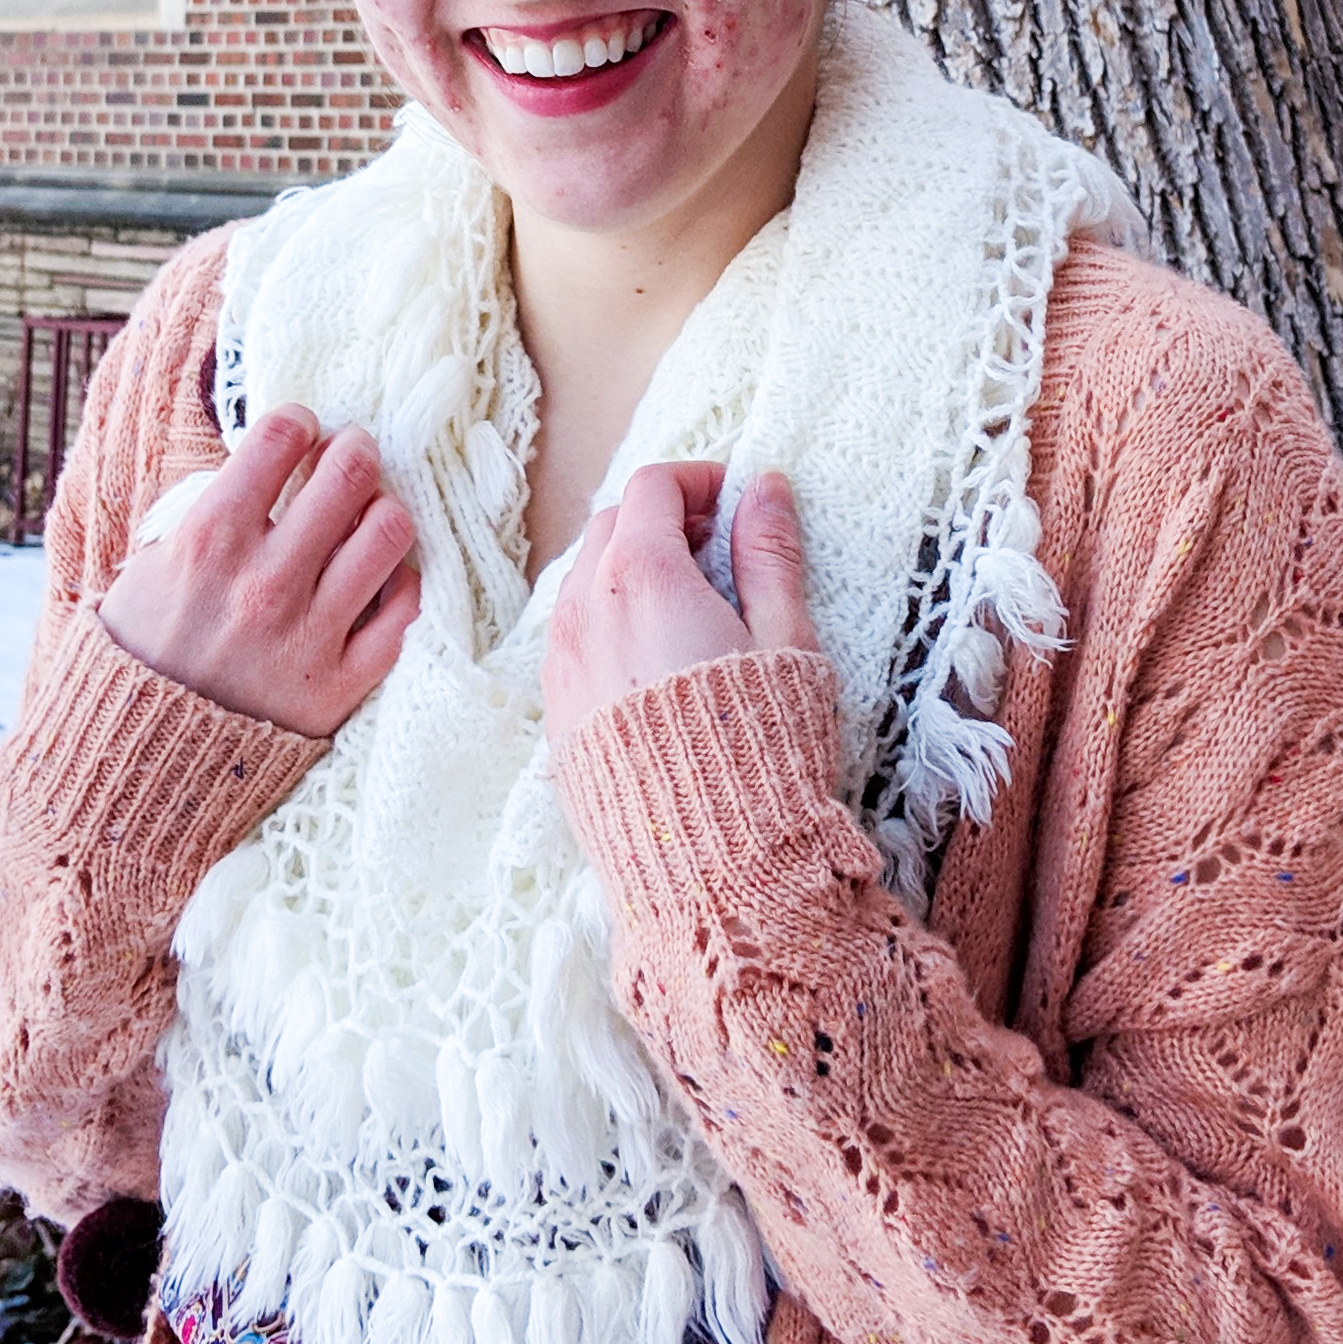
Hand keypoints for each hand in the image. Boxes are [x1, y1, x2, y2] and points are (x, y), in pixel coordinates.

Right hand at [97, 406, 419, 738]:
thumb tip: (266, 465)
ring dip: (382, 511)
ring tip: (365, 517)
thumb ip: (207, 511)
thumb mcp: (149, 565)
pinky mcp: (340, 683)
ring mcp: (309, 633)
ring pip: (388, 534)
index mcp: (209, 539)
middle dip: (354, 451)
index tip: (299, 433)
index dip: (297, 422)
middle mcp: (265, 580)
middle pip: (350, 472)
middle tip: (347, 459)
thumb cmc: (142, 651)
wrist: (138, 757)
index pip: (281, 437)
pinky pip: (405, 611)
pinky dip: (401, 583)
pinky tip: (379, 578)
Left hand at [541, 462, 823, 752]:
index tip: (734, 499)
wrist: (707, 863)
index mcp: (643, 578)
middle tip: (718, 547)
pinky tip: (657, 658)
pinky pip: (573, 637)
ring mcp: (562, 662)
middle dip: (663, 519)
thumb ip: (770, 556)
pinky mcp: (556, 711)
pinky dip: (609, 620)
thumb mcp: (785, 641)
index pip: (652, 488)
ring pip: (584, 580)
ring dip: (631, 568)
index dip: (697, 480)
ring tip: (690, 604)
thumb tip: (764, 488)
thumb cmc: (759, 750)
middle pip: (611, 526)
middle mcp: (586, 610)